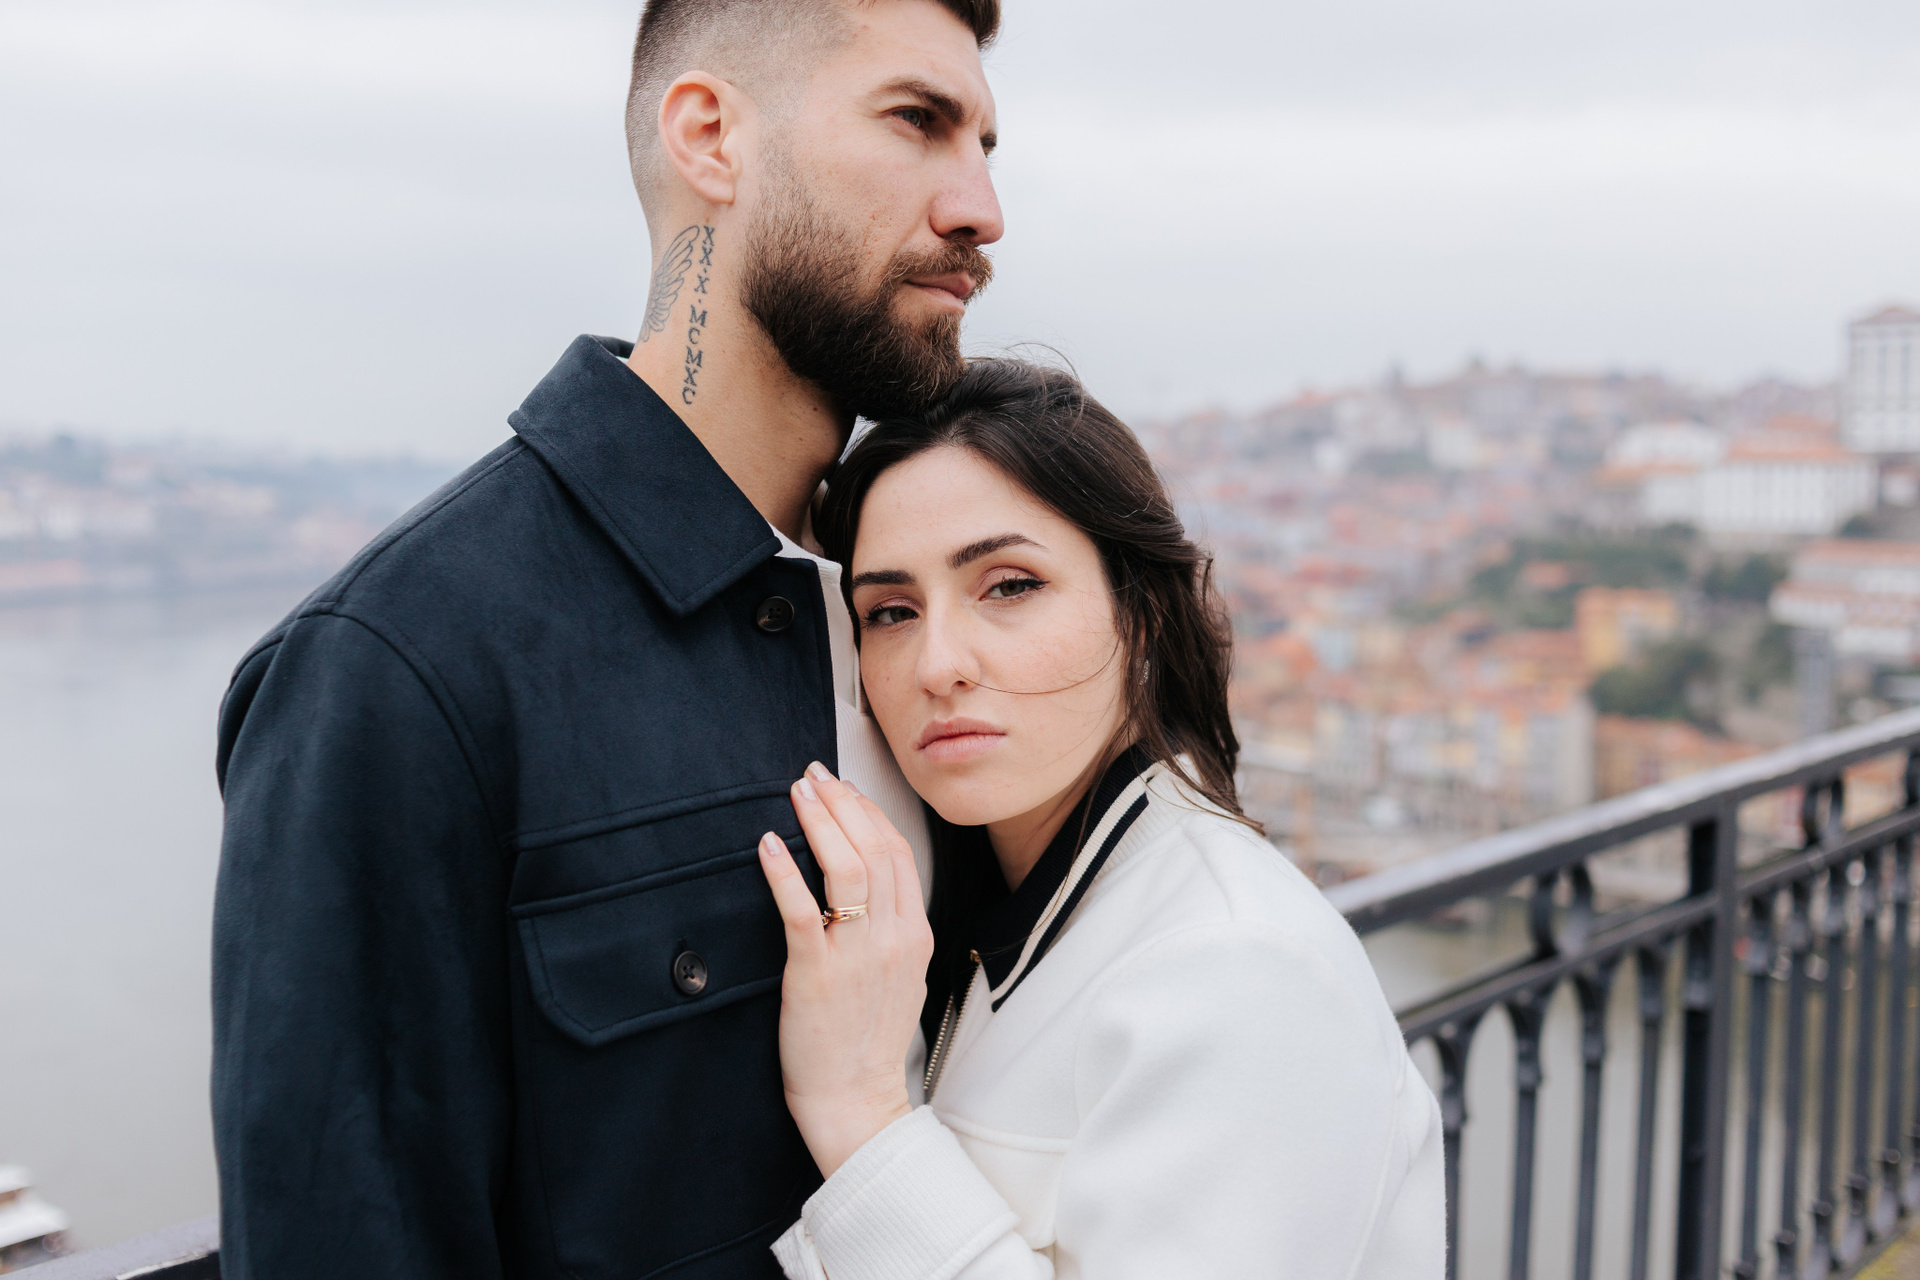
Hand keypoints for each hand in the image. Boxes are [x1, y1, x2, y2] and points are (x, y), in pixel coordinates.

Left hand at [759, 761, 933, 1176]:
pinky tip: (768, 844)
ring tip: (796, 794)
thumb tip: (864, 885)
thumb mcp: (898, 976)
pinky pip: (803, 910)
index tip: (842, 788)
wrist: (856, 1100)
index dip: (868, 811)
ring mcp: (857, 955)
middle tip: (814, 776)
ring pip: (847, 869)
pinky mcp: (817, 974)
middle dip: (843, 802)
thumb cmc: (867, 1042)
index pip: (898, 853)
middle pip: (875, 848)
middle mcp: (892, 938)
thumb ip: (889, 929)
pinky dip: (784, 871)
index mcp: (913, 934)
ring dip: (820, 823)